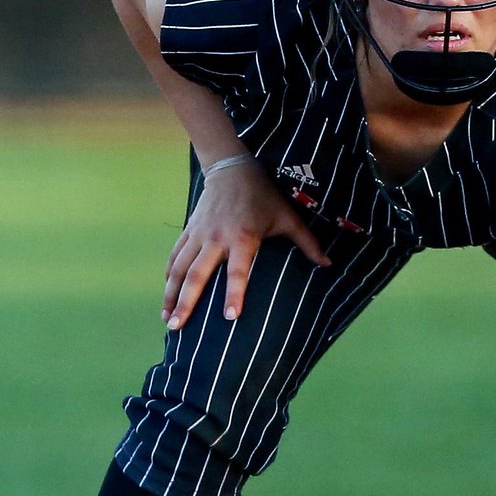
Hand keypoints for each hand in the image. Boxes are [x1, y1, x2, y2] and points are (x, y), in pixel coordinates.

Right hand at [162, 161, 330, 328]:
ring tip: (168, 320)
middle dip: (186, 302)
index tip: (230, 317)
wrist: (232, 168)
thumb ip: (308, 243)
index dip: (234, 294)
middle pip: (197, 274)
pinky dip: (169, 277)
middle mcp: (216, 238)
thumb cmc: (264, 196)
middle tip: (178, 327)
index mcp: (243, 238)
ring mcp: (199, 234)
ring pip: (180, 268)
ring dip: (171, 294)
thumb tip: (329, 264)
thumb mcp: (288, 217)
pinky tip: (166, 297)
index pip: (237, 271)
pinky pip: (175, 256)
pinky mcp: (189, 230)